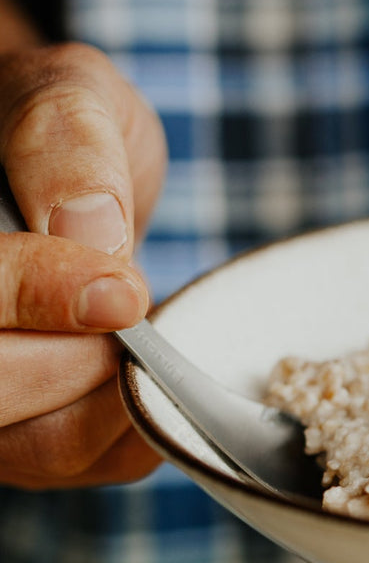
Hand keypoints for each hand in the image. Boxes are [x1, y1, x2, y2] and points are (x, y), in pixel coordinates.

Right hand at [0, 42, 166, 487]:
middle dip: (80, 361)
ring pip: (35, 449)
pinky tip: (151, 378)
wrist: (73, 172)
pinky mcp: (21, 431)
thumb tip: (90, 230)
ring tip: (142, 336)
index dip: (37, 296)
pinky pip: (75, 463)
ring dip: (115, 403)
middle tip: (134, 309)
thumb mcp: (67, 99)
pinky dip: (133, 432)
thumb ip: (66, 144)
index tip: (125, 288)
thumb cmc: (65, 131)